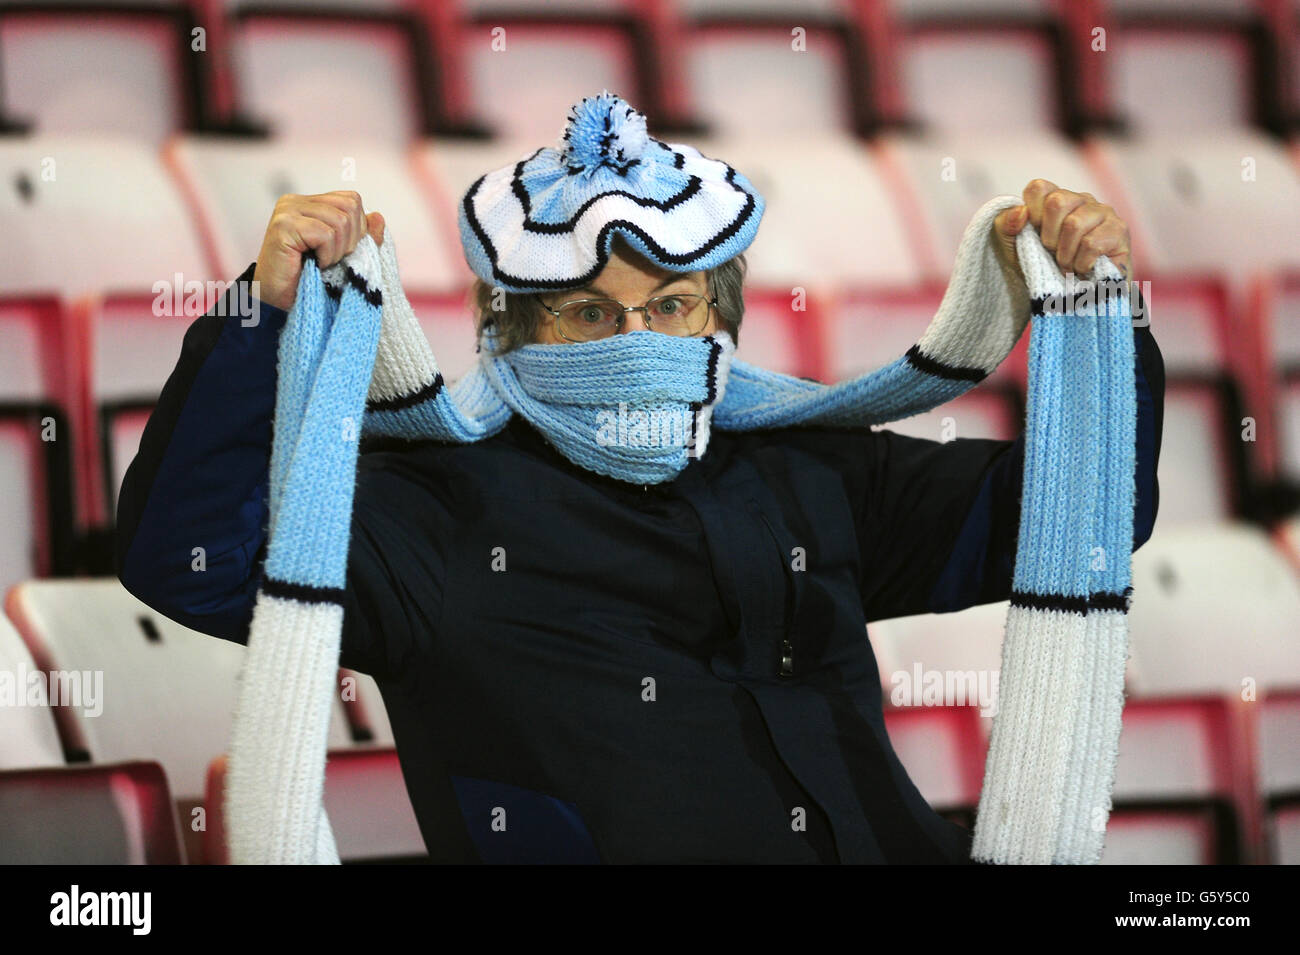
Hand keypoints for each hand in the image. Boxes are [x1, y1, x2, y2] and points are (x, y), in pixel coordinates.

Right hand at [252, 191, 385, 310]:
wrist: (278, 302)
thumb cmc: (309, 278)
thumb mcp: (343, 254)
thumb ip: (362, 235)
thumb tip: (379, 217)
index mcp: (309, 202)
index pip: (352, 200)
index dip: (358, 229)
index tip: (341, 250)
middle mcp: (295, 201)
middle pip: (349, 207)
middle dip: (350, 240)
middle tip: (331, 259)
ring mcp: (287, 211)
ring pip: (340, 220)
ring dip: (337, 250)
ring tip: (321, 262)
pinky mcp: (283, 226)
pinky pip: (325, 234)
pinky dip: (327, 255)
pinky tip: (314, 264)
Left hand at [992, 179, 1131, 282]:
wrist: (1068, 301)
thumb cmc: (1041, 269)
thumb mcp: (1012, 248)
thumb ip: (1006, 225)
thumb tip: (1021, 212)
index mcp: (1056, 199)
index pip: (1039, 188)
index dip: (1031, 213)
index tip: (1034, 236)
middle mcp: (1081, 200)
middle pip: (1057, 202)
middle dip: (1049, 237)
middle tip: (1053, 253)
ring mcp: (1103, 212)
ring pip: (1074, 224)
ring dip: (1065, 254)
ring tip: (1067, 265)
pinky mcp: (1119, 231)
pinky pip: (1092, 243)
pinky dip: (1081, 263)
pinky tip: (1083, 268)